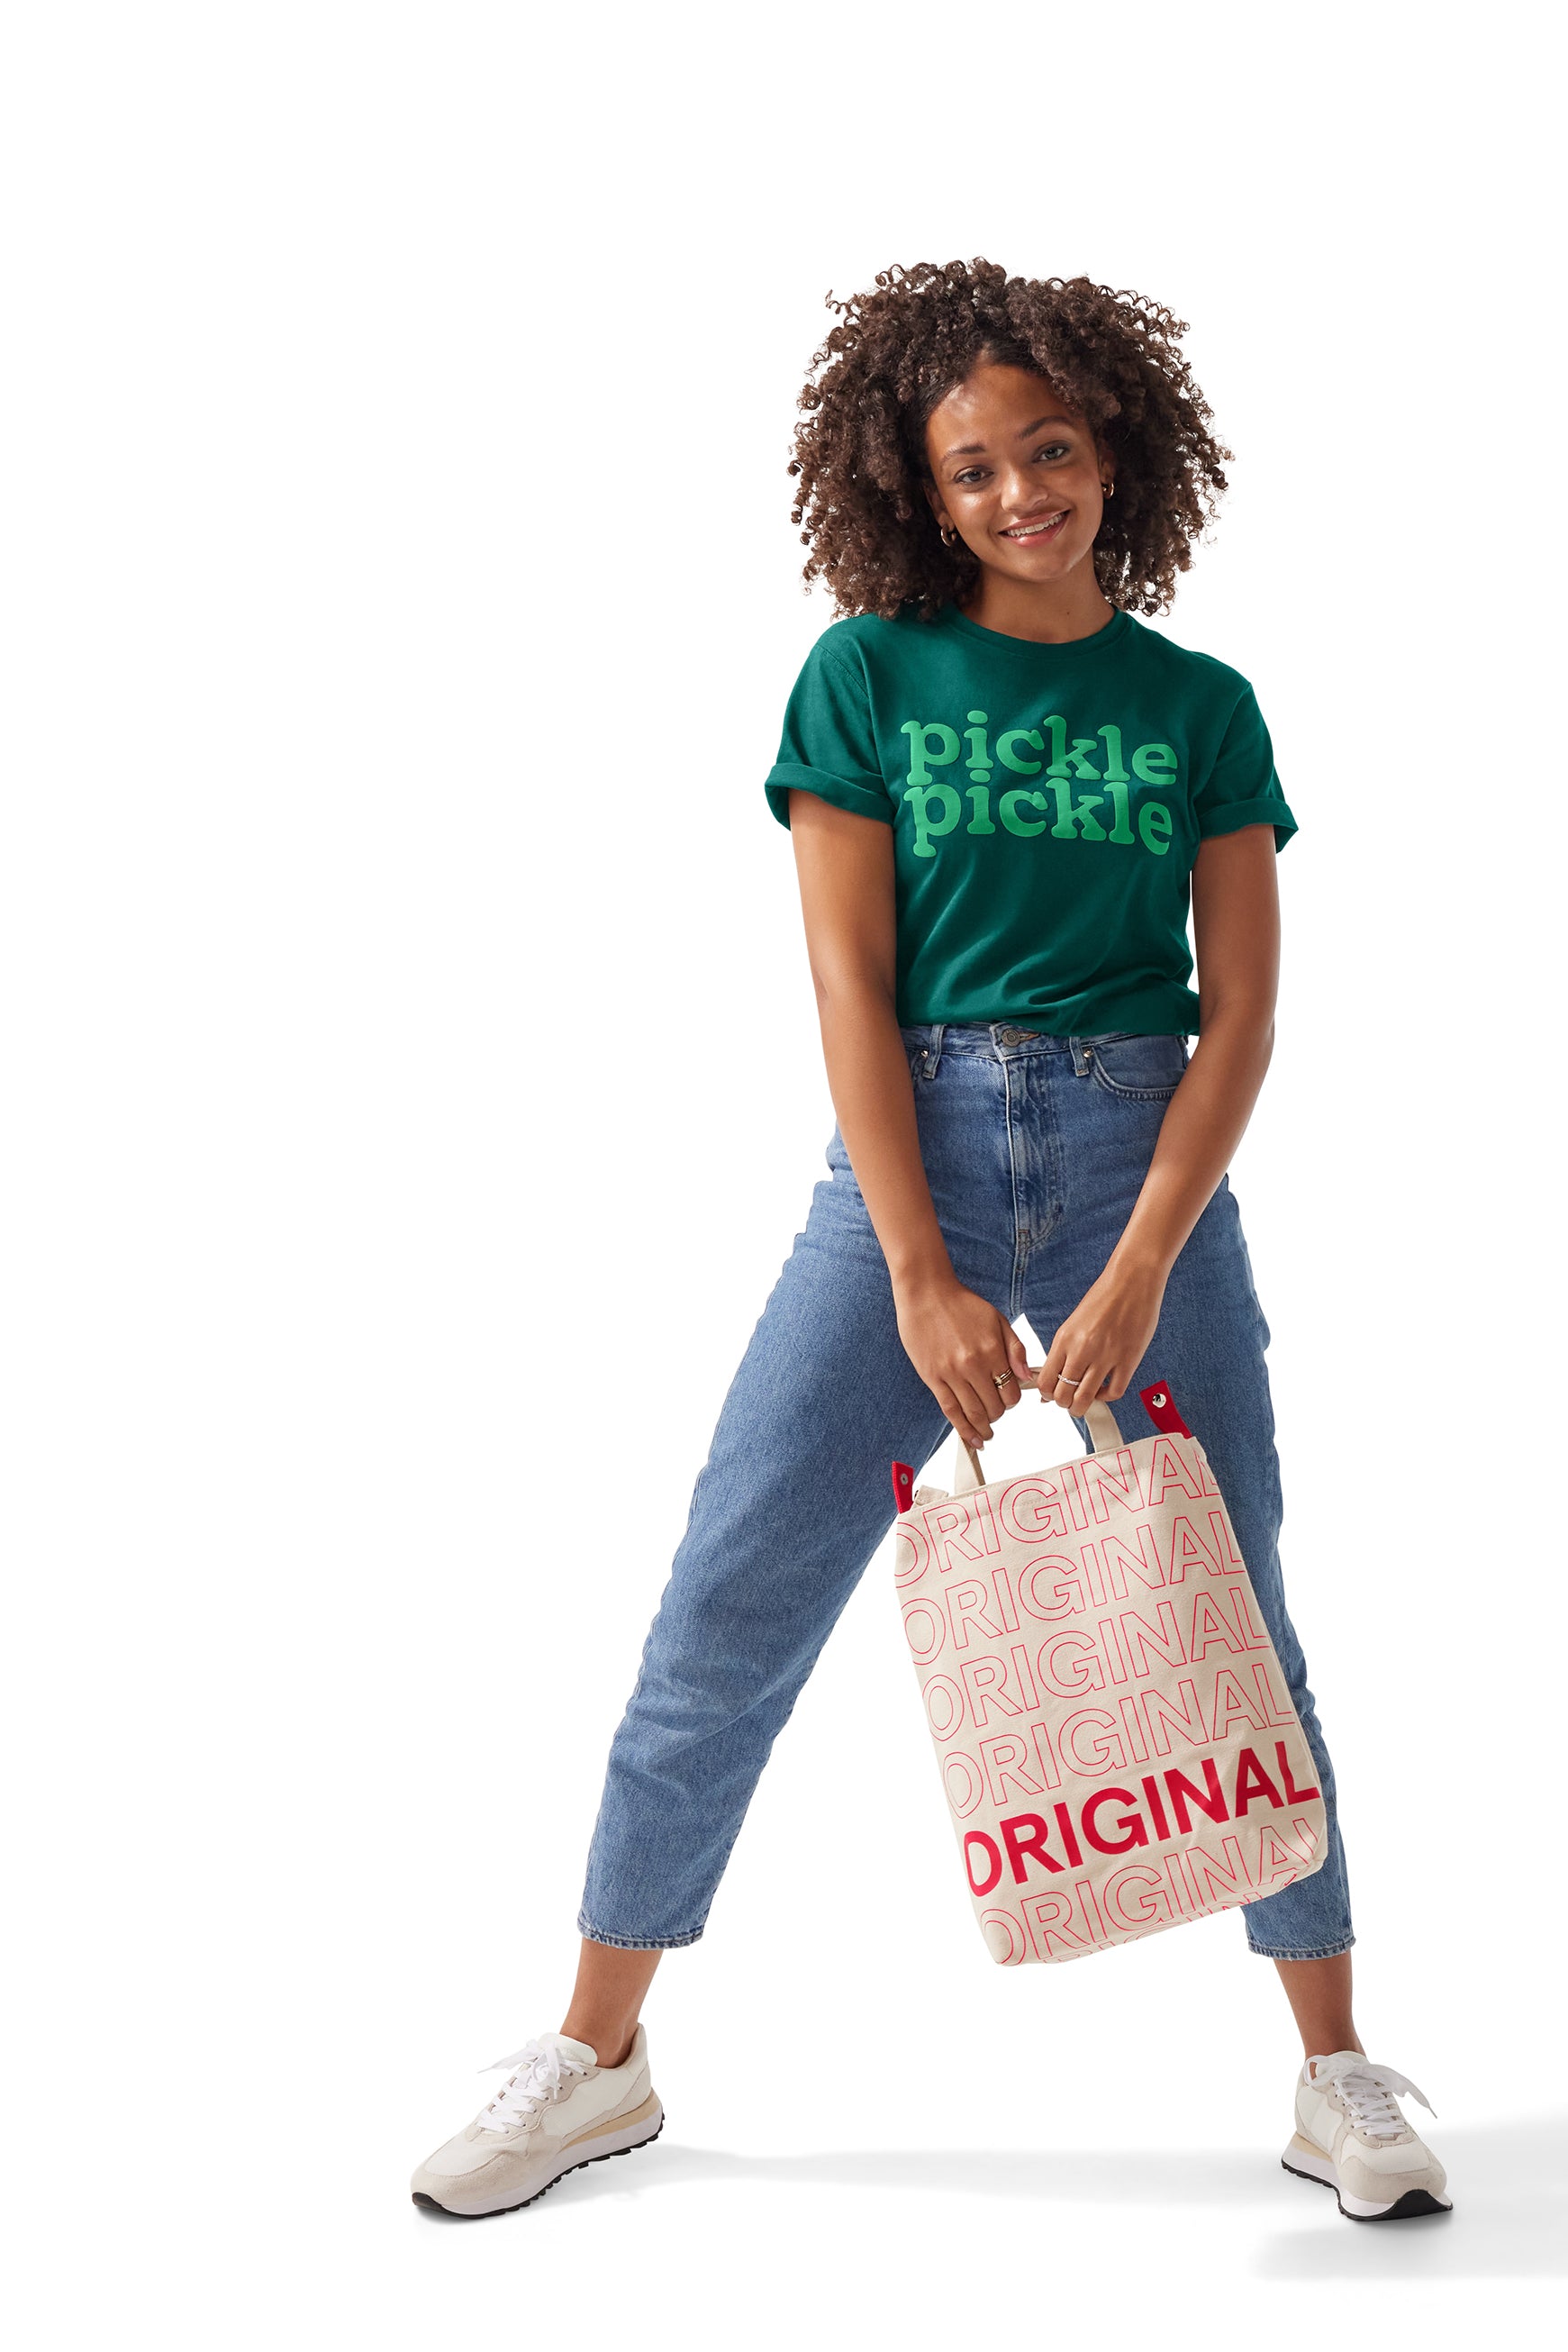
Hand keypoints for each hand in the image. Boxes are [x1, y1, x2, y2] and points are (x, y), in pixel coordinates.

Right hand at [894, 1274, 1036, 1448]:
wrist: (926, 1294)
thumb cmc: (962, 1304)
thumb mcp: (997, 1319)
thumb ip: (1016, 1348)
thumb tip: (1027, 1376)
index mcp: (992, 1350)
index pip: (1011, 1391)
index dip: (1013, 1400)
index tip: (1009, 1399)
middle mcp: (973, 1365)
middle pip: (994, 1406)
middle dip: (999, 1414)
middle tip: (997, 1413)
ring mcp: (951, 1373)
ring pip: (973, 1413)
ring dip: (983, 1428)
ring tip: (987, 1434)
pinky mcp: (932, 1378)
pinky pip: (950, 1410)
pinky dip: (963, 1429)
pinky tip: (972, 1439)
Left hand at [1038, 1259, 1166, 1414]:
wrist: (1131, 1280)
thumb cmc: (1103, 1298)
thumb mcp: (1074, 1323)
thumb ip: (1064, 1350)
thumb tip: (1054, 1376)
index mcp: (1064, 1339)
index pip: (1045, 1381)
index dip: (1046, 1395)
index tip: (1051, 1395)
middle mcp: (1082, 1349)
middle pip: (1063, 1395)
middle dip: (1063, 1404)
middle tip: (1068, 1401)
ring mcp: (1106, 1356)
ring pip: (1085, 1399)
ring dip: (1081, 1407)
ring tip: (1083, 1403)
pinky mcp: (1129, 1360)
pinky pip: (1114, 1392)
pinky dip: (1107, 1397)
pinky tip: (1105, 1389)